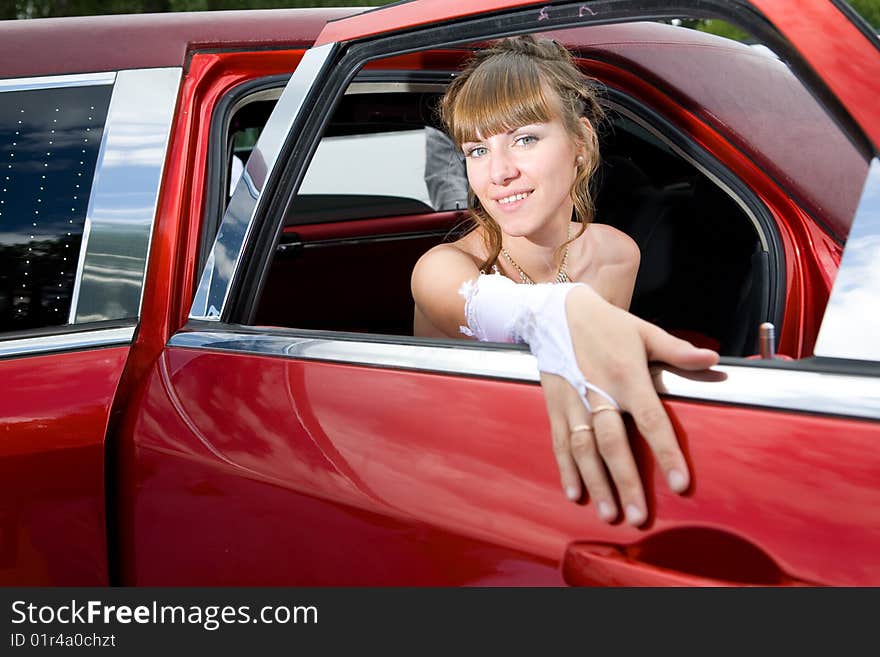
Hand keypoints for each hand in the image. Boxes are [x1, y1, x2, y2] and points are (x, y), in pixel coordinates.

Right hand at [540, 285, 718, 525]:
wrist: (556, 312)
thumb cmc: (606, 324)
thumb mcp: (644, 331)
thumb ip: (677, 350)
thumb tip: (712, 359)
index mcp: (626, 376)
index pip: (651, 420)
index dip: (666, 452)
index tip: (681, 483)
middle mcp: (598, 393)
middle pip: (613, 444)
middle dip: (626, 482)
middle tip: (639, 516)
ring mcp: (573, 402)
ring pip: (584, 450)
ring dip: (596, 483)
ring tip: (609, 514)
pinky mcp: (555, 407)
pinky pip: (560, 443)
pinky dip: (567, 469)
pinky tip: (575, 494)